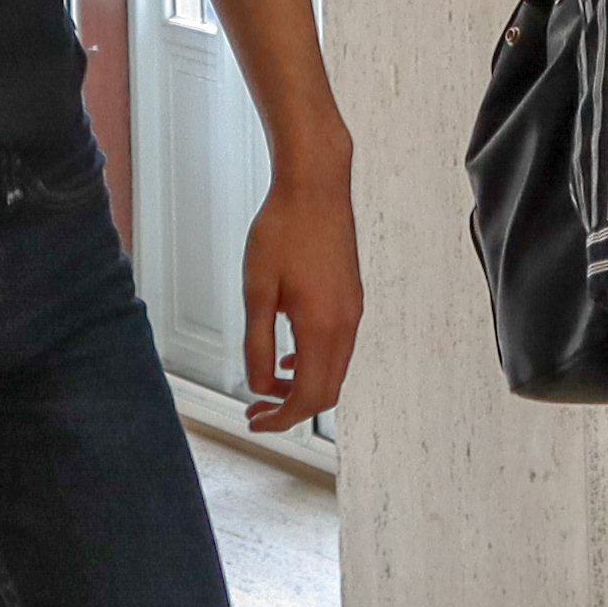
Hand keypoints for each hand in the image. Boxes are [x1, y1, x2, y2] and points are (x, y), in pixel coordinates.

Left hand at [240, 170, 362, 430]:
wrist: (315, 186)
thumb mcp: (257, 292)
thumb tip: (261, 386)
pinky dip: (315, 363)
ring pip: (334, 370)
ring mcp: (353, 311)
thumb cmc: (282, 231)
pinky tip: (289, 353)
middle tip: (257, 411)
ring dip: (303, 386)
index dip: (281, 418)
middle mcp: (346, 324)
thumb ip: (258, 345)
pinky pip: (338, 347)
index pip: (309, 396)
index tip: (254, 420)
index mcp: (323, 326)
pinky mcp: (351, 298)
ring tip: (269, 385)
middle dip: (292, 409)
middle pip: (327, 391)